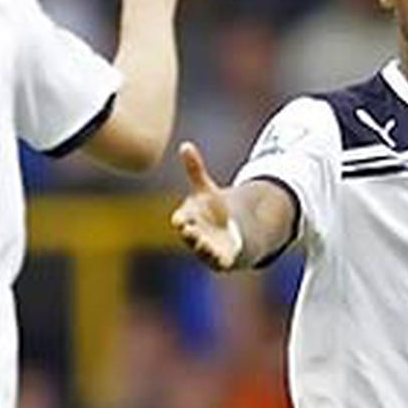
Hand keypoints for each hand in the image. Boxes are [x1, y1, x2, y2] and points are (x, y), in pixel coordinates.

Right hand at [170, 142, 239, 270]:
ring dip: (202, 248)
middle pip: (189, 235)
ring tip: (206, 244)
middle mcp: (194, 234)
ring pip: (202, 250)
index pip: (181, 218)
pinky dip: (219, 260)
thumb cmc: (211, 210)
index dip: (181, 219)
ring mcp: (205, 248)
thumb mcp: (206, 189)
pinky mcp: (218, 258)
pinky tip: (225, 259)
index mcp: (188, 218)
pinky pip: (218, 261)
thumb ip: (195, 170)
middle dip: (189, 234)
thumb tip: (185, 145)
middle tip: (189, 231)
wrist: (227, 232)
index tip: (180, 220)